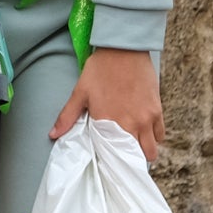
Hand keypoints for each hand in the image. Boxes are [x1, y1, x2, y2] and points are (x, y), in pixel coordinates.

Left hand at [51, 47, 163, 162]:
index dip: (111, 161)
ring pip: (151, 149)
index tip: (107, 162)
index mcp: (108, 123)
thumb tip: (53, 134)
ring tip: (132, 145)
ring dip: (142, 151)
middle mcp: (131, 125)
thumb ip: (67, 117)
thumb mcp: (80, 92)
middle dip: (128, 160)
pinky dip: (153, 137)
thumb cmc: (100, 69)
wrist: (124, 49)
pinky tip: (143, 132)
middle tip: (120, 156)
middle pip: (136, 157)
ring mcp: (147, 119)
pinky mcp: (158, 111)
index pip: (112, 155)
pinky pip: (160, 134)